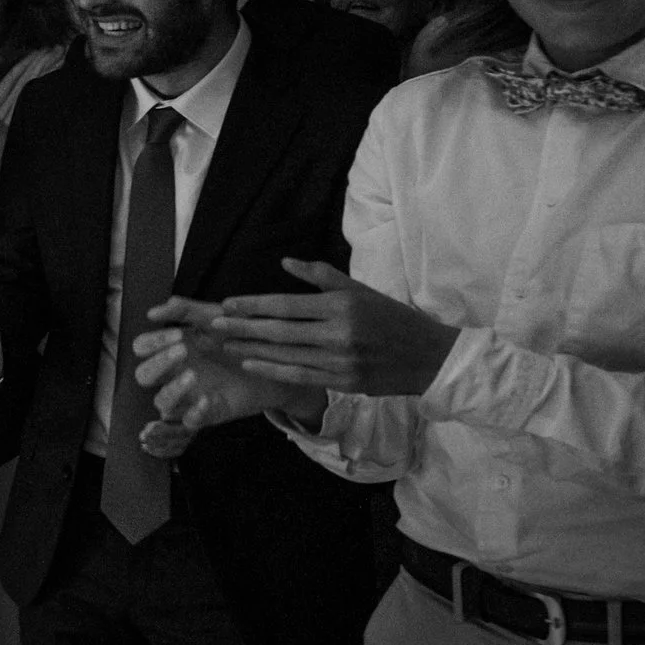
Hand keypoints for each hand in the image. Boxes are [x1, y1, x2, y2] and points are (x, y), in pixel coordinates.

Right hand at [130, 314, 322, 455]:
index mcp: (173, 348)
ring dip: (171, 389)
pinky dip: (194, 412)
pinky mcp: (208, 413)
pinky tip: (207, 398)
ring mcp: (190, 395)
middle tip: (181, 351)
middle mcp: (175, 373)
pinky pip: (189, 421)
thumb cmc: (242, 338)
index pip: (142, 348)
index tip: (177, 334)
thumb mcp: (215, 317)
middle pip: (143, 376)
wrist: (277, 362)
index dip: (152, 342)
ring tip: (193, 376)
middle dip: (157, 364)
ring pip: (161, 402)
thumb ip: (185, 310)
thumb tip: (151, 312)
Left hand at [193, 259, 461, 395]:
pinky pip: (300, 375)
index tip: (227, 304)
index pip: (287, 304)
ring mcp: (341, 361)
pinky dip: (272, 370)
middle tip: (213, 326)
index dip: (254, 305)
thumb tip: (286, 262)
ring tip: (225, 344)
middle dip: (243, 328)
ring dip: (251, 350)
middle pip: (280, 331)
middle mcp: (339, 333)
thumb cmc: (392, 318)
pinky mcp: (344, 382)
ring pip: (286, 355)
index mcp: (342, 306)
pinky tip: (250, 364)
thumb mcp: (361, 290)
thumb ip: (322, 276)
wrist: (430, 357)